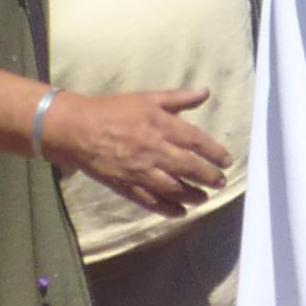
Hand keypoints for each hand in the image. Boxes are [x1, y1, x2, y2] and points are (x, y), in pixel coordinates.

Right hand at [45, 87, 231, 217]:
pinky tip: (181, 212)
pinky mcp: (126, 187)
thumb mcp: (149, 97)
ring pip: (174, 188)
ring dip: (193, 195)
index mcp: (162, 126)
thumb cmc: (114, 110)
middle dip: (209, 177)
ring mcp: (141, 171)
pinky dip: (168, 209)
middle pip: (189, 168)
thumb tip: (205, 92)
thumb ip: (179, 98)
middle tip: (220, 182)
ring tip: (204, 198)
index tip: (227, 161)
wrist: (78, 130)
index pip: (197, 142)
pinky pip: (151, 202)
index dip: (215, 153)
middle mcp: (155, 151)